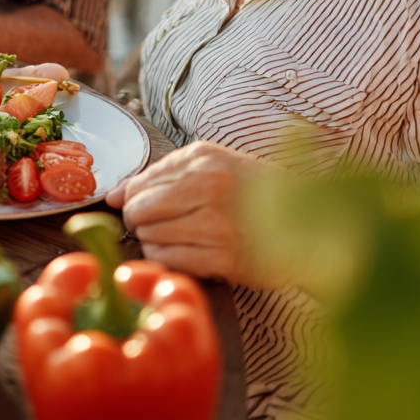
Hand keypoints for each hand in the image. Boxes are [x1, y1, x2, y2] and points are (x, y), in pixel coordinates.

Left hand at [106, 141, 267, 285]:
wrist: (305, 224)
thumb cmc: (252, 192)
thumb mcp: (211, 167)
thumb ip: (161, 176)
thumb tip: (114, 194)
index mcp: (203, 159)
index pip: (141, 182)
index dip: (132, 199)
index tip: (139, 207)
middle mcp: (209, 187)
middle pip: (140, 210)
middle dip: (138, 221)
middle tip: (153, 225)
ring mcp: (217, 223)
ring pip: (151, 237)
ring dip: (154, 242)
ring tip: (176, 237)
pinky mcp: (224, 258)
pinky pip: (169, 259)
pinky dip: (167, 259)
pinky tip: (183, 252)